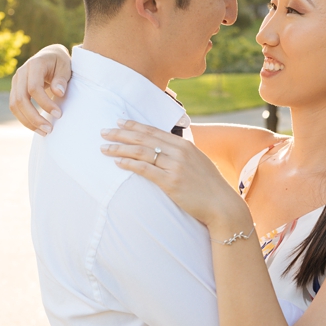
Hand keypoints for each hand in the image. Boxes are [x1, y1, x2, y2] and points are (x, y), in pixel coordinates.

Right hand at [9, 44, 72, 134]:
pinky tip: (37, 127)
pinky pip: (15, 107)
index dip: (45, 103)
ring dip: (28, 121)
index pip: (34, 88)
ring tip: (45, 132)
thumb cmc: (61, 62)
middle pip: (21, 99)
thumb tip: (58, 92)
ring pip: (14, 105)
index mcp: (35, 65)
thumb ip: (62, 78)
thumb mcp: (66, 66)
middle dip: (34, 117)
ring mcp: (16, 82)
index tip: (59, 114)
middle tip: (49, 129)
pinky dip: (25, 118)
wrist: (50, 56)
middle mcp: (21, 73)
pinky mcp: (16, 90)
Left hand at [100, 119, 248, 230]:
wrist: (222, 204)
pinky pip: (146, 170)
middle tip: (103, 132)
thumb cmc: (209, 186)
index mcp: (185, 145)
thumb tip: (166, 151)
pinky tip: (118, 163)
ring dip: (120, 149)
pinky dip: (130, 164)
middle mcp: (179, 152)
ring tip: (104, 148)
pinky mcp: (171, 182)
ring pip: (142, 152)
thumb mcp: (198, 163)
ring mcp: (175, 167)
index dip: (135, 125)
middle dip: (121, 134)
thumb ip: (182, 154)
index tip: (119, 122)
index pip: (154, 131)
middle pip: (144, 138)